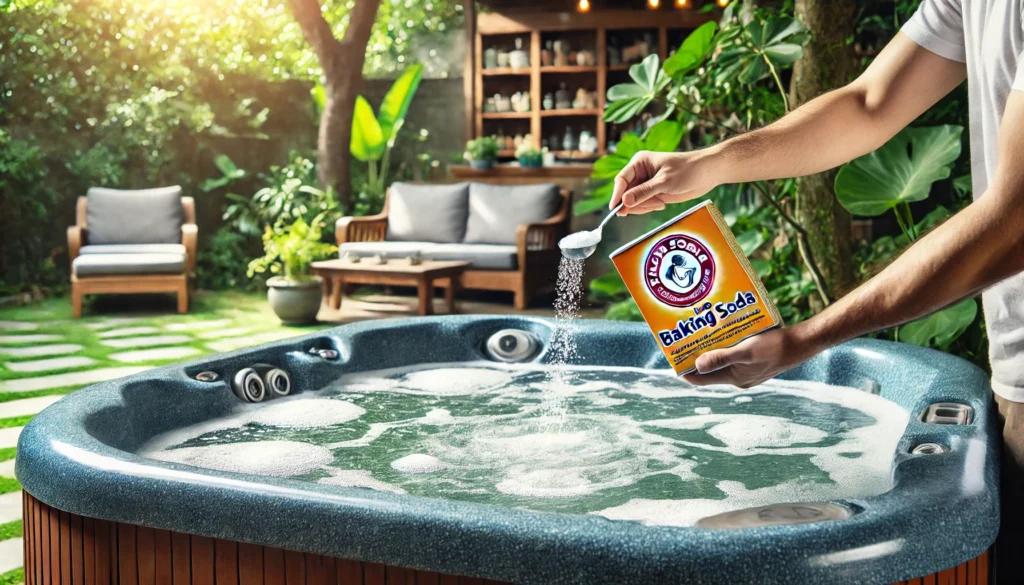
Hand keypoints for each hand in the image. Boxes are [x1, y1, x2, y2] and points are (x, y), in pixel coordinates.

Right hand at [609, 150, 722, 215]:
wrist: (707, 174)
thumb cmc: (687, 170)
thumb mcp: (664, 182)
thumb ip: (643, 193)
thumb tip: (624, 202)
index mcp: (639, 162)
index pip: (621, 180)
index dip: (617, 195)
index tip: (615, 209)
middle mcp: (640, 173)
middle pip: (626, 193)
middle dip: (634, 203)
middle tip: (652, 205)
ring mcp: (646, 184)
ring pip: (634, 201)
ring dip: (644, 206)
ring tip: (661, 203)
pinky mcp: (654, 193)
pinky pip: (643, 205)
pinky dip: (649, 208)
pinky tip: (662, 204)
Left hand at [682, 326, 822, 388]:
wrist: (803, 343)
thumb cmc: (776, 347)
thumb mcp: (747, 351)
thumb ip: (722, 358)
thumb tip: (697, 365)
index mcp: (734, 378)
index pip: (700, 379)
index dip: (684, 369)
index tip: (671, 355)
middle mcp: (738, 377)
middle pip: (709, 369)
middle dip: (695, 355)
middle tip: (682, 338)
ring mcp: (746, 369)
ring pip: (720, 360)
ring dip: (709, 348)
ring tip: (697, 332)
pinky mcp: (754, 360)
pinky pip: (732, 354)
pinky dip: (723, 345)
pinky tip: (720, 331)